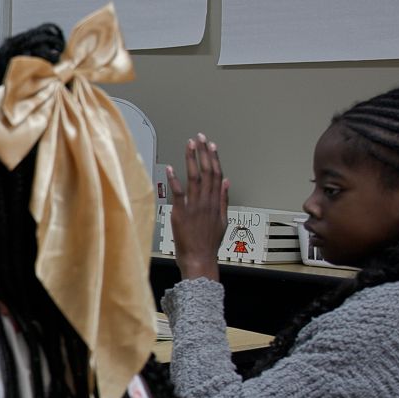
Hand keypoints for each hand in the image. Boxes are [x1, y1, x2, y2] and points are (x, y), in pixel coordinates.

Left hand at [167, 133, 229, 280]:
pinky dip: (175, 180)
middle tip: (200, 138)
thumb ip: (224, 199)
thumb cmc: (209, 243)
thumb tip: (227, 182)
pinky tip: (171, 167)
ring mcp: (194, 207)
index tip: (211, 145)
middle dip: (203, 153)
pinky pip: (178, 194)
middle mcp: (206, 202)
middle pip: (207, 172)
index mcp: (216, 203)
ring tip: (189, 145)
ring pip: (194, 179)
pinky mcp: (181, 214)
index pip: (217, 175)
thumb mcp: (223, 220)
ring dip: (191, 160)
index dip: (214, 159)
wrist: (200, 259)